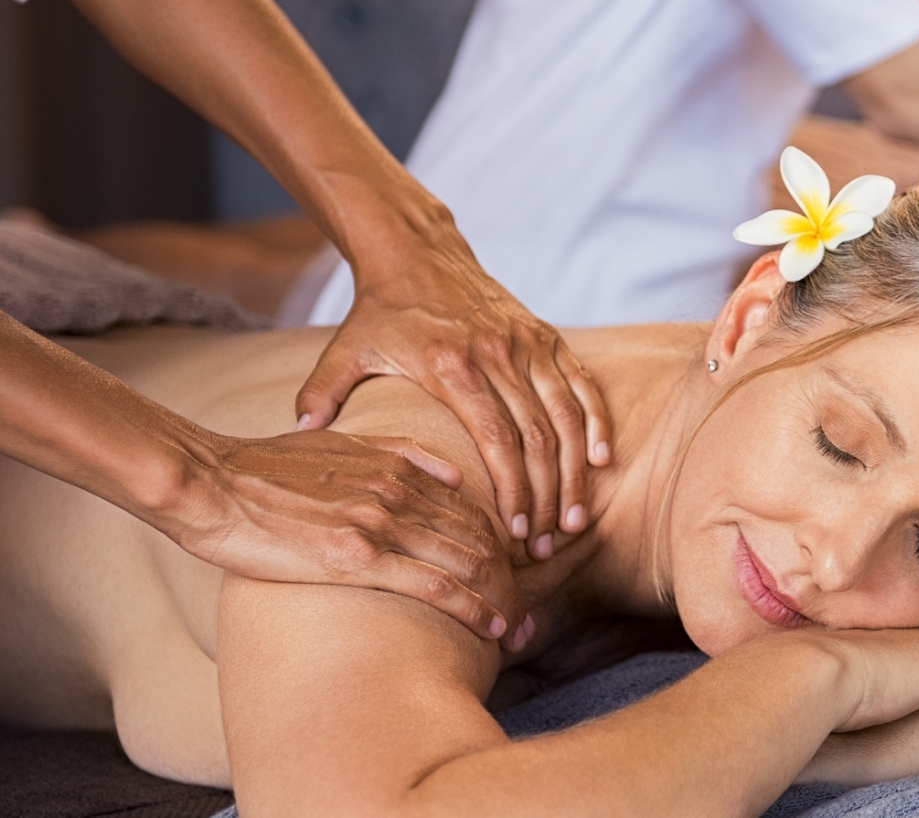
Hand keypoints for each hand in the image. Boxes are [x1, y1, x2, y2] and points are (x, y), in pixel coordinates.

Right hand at [164, 430, 532, 648]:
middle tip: (530, 616)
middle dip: (513, 582)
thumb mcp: (340, 442)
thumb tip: (452, 472)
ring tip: (518, 631)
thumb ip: (399, 452)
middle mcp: (400, 492)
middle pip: (483, 539)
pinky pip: (436, 586)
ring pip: (470, 563)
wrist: (207, 483)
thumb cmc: (263, 469)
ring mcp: (380, 523)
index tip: (519, 577)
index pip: (476, 510)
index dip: (505, 547)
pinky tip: (492, 629)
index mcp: (398, 466)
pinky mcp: (356, 556)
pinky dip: (473, 609)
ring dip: (502, 601)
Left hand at [295, 244, 610, 560]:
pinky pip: (582, 385)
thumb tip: (300, 433)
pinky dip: (596, 423)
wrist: (418, 253)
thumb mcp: (346, 350)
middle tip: (547, 544)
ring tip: (575, 520)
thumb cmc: (381, 312)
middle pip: (538, 438)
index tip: (516, 532)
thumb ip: (321, 393)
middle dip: (548, 497)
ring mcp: (527, 343)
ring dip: (576, 472)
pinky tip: (603, 461)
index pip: (497, 438)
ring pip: (566, 417)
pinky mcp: (545, 335)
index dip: (513, 490)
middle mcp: (498, 353)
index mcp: (452, 365)